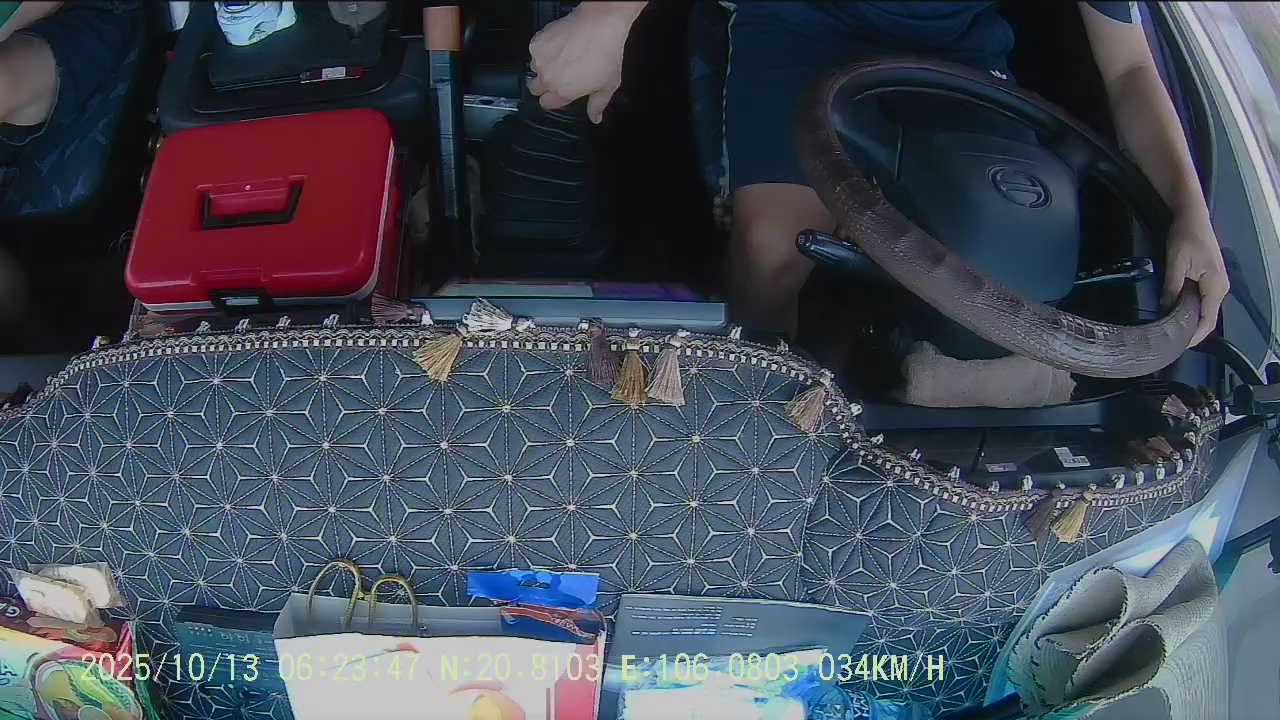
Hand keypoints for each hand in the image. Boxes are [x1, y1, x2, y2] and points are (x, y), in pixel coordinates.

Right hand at [526, 2, 643, 122]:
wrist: (599, 25)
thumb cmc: (605, 53)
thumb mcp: (608, 85)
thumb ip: (598, 104)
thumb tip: (595, 118)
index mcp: (563, 92)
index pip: (546, 104)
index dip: (552, 98)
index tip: (558, 92)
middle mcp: (548, 78)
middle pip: (534, 88)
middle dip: (542, 84)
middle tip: (557, 74)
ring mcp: (540, 60)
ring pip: (533, 68)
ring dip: (543, 65)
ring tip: (560, 56)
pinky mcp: (537, 43)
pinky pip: (534, 50)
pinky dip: (543, 48)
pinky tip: (558, 44)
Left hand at [1161, 207, 1229, 346]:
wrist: (1192, 217)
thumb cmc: (1186, 236)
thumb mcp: (1175, 263)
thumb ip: (1172, 288)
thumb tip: (1166, 310)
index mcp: (1215, 286)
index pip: (1208, 320)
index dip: (1194, 336)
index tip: (1178, 346)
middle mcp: (1220, 288)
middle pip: (1207, 318)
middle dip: (1191, 332)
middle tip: (1170, 342)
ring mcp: (1217, 283)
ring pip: (1204, 309)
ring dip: (1190, 321)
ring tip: (1171, 332)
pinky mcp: (1210, 279)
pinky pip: (1202, 300)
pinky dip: (1190, 310)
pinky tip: (1176, 313)